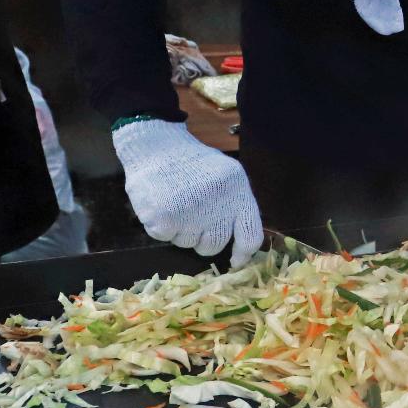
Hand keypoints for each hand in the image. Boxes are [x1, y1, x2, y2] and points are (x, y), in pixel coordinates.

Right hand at [111, 119, 262, 264]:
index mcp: (238, 192)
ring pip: (188, 244)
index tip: (236, 261)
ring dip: (180, 230)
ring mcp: (190, 214)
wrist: (157, 146)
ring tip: (176, 203)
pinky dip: (161, 226)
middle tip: (193, 216)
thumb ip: (235, 205)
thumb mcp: (226, 176)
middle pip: (215, 245)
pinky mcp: (165, 219)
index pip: (250, 236)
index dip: (243, 254)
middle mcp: (217, 205)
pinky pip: (165, 237)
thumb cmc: (193, 164)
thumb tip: (241, 246)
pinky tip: (162, 203)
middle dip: (203, 238)